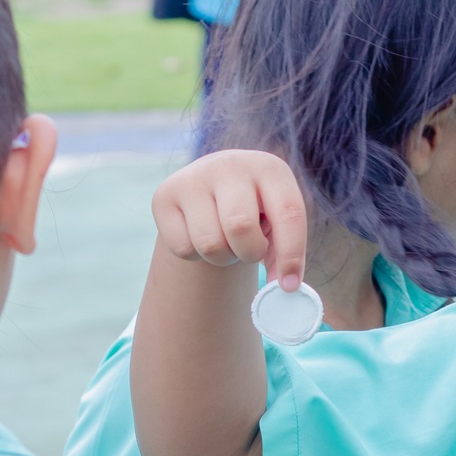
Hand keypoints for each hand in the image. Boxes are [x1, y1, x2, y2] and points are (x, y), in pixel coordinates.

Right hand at [150, 149, 309, 290]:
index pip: (288, 213)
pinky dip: (196, 255)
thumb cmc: (256, 211)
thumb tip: (284, 290)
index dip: (291, 254)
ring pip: (210, 244)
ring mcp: (193, 178)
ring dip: (222, 257)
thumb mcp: (277, 221)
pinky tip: (200, 235)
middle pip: (241, 227)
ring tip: (226, 241)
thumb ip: (286, 254)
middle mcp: (230, 165)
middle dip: (250, 253)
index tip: (289, 286)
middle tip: (251, 252)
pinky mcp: (164, 196)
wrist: (212, 186)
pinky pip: (183, 249)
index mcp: (269, 168)